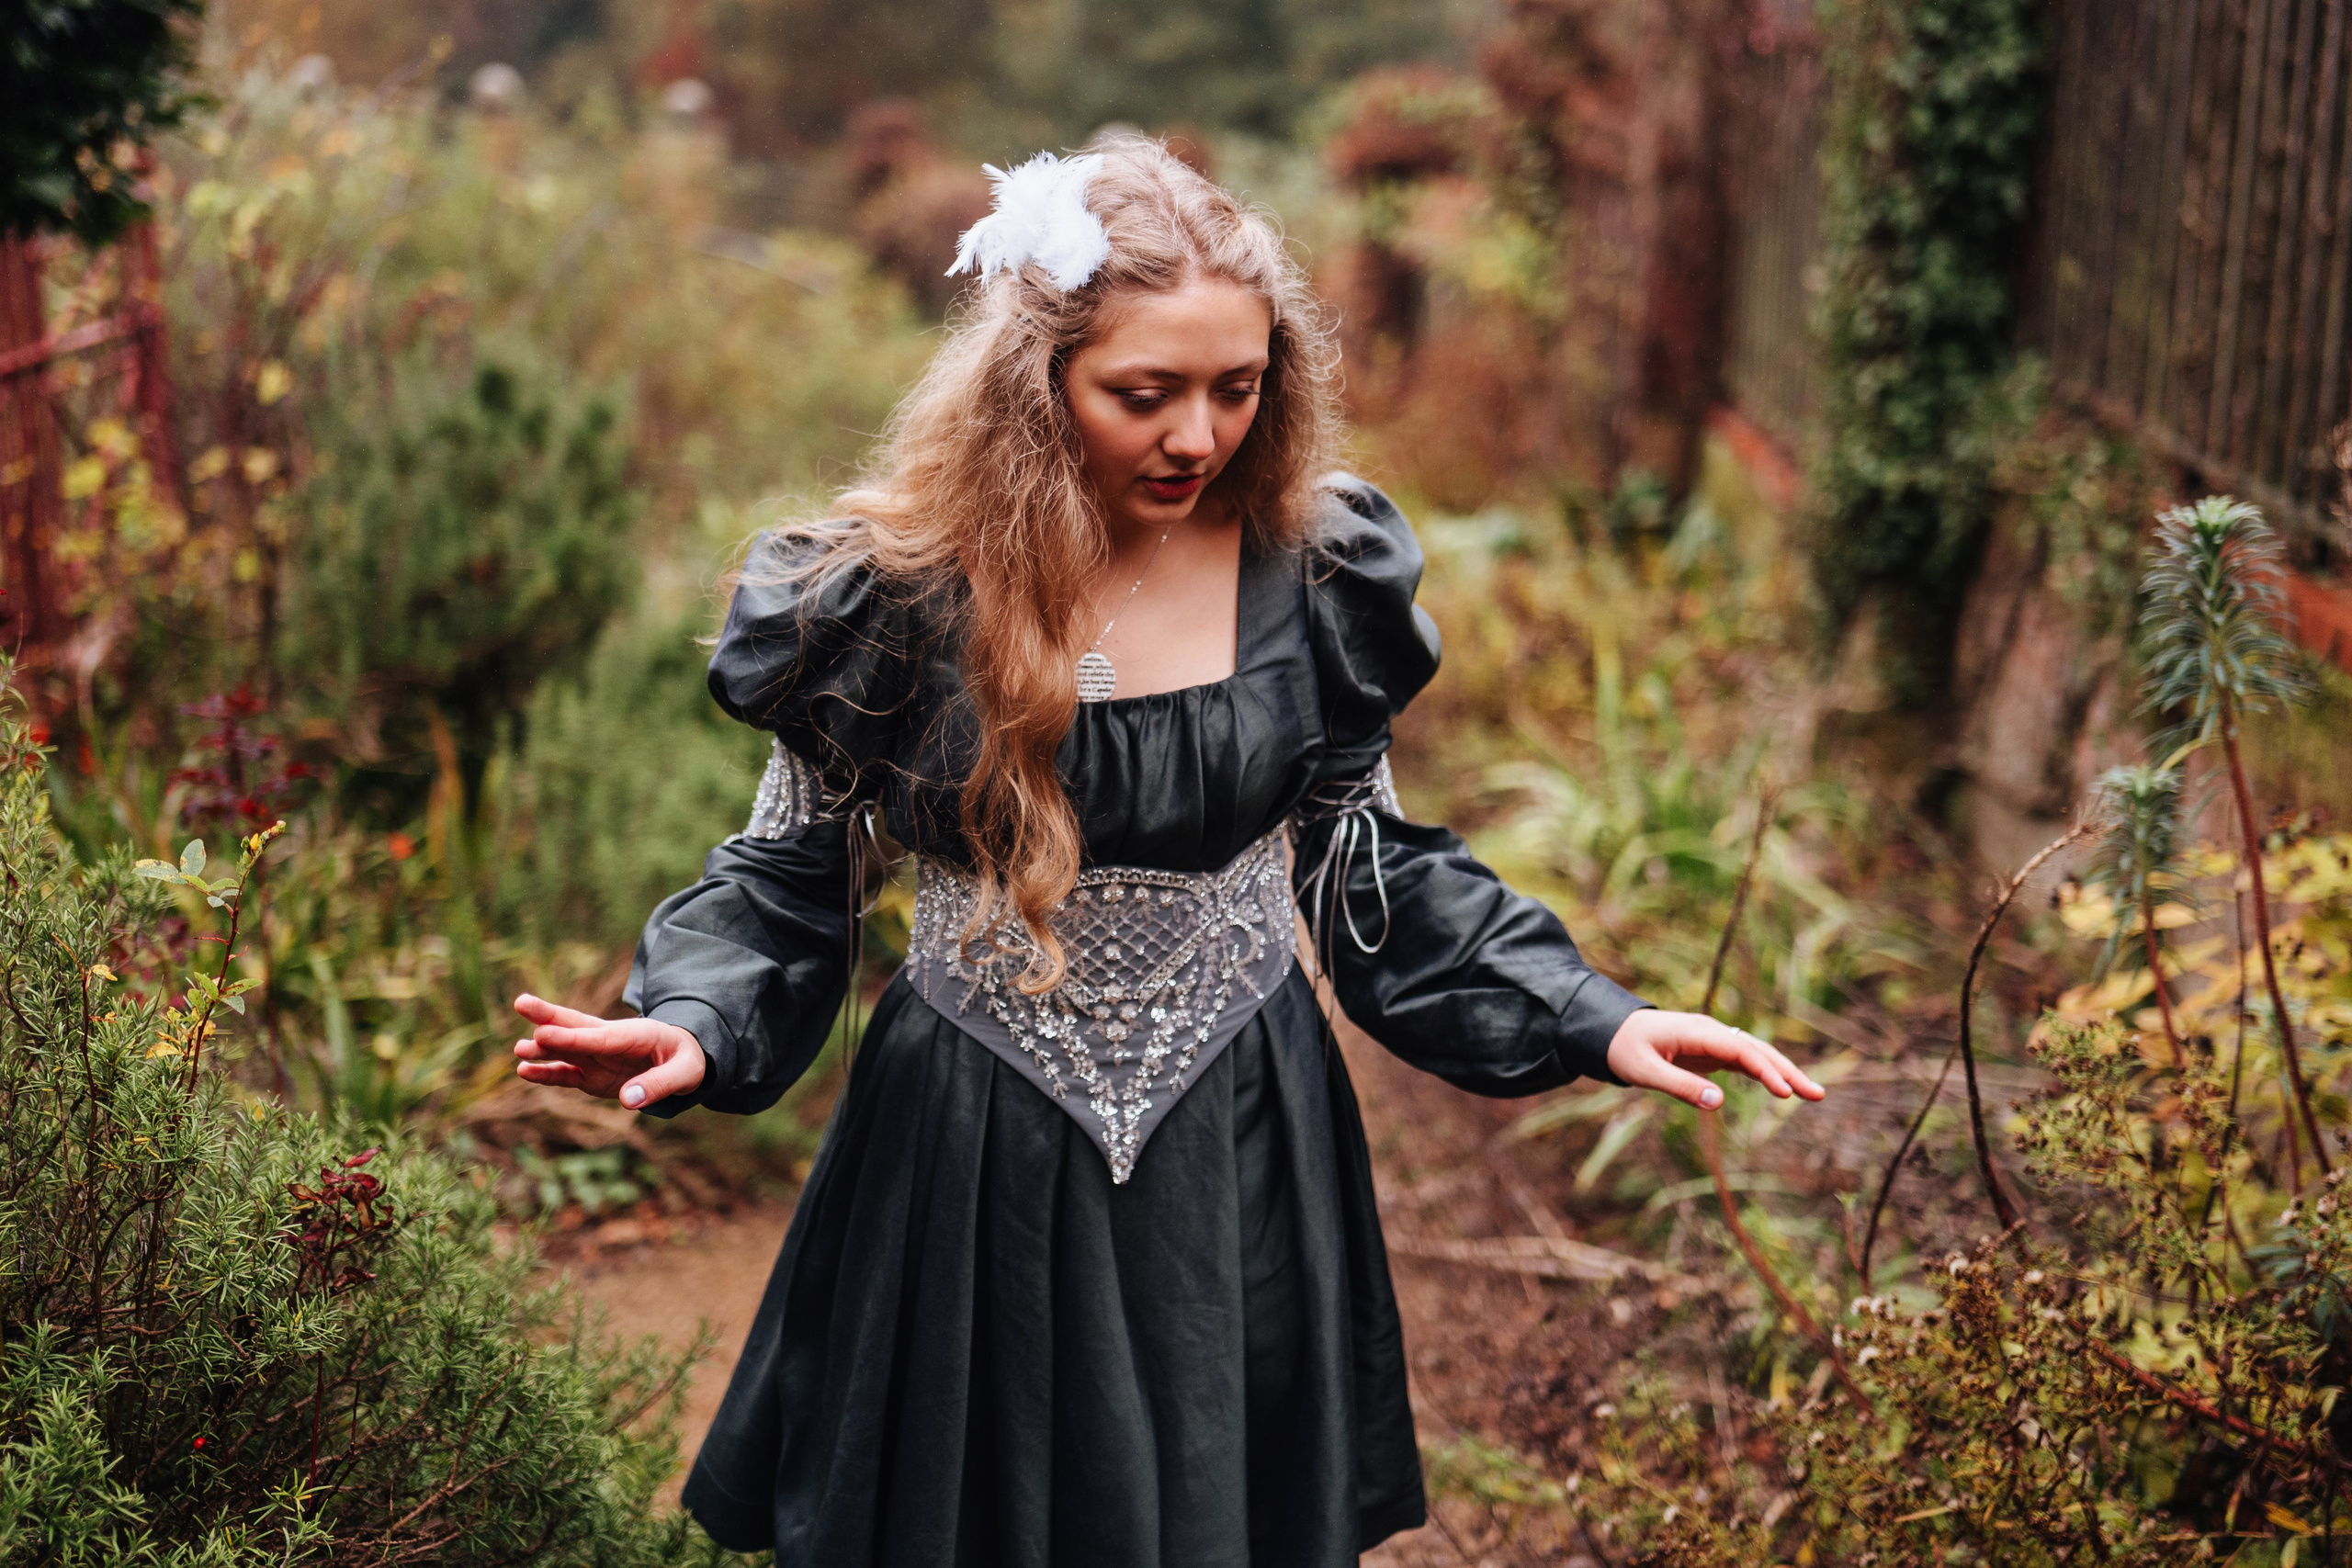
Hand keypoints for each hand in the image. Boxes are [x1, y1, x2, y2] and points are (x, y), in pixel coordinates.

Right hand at [512, 993, 706, 1109]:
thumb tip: (628, 1099)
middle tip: (521, 1003)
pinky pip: (566, 1074)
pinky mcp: (592, 1075)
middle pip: (577, 1027)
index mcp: (636, 1034)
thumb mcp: (686, 1072)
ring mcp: (598, 1057)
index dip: (573, 1037)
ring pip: (566, 1050)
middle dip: (549, 1016)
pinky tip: (524, 1071)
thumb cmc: (687, 1060)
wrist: (685, 1061)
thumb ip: (659, 1084)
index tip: (545, 1033)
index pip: (601, 1037)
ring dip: (543, 1049)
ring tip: (518, 1050)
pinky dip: (547, 1073)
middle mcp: (611, 1041)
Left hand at [1605, 1009, 1824, 1110]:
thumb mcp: (1644, 1070)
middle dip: (1788, 1071)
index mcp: (1698, 1032)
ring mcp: (1714, 1041)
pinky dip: (1766, 1074)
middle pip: (1758, 1051)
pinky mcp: (1712, 1052)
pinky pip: (1745, 1062)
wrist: (1610, 1032)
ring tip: (1812, 1094)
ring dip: (1783, 1073)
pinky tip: (1783, 1089)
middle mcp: (1712, 1033)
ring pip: (1756, 1056)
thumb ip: (1680, 1086)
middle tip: (1818, 1095)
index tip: (1785, 1093)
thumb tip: (1719, 1102)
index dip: (1766, 1071)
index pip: (1741, 1050)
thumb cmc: (1624, 1049)